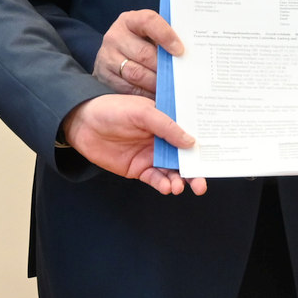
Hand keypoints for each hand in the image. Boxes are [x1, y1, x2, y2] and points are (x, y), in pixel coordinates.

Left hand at [63, 95, 206, 195]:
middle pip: (185, 158)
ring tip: (180, 186)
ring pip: (173, 172)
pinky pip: (156, 179)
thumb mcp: (142, 112)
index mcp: (167, 122)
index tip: (215, 158)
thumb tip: (191, 142)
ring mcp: (152, 155)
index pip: (190, 135)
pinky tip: (167, 187)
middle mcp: (163, 140)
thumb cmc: (112, 110)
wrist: (82, 124)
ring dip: (180, 181)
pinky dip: (164, 184)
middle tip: (201, 184)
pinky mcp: (140, 169)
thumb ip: (167, 126)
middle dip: (195, 172)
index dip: (204, 146)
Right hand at [94, 10, 183, 98]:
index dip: (166, 35)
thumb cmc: (140, 43)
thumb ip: (164, 40)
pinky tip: (155, 95)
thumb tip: (185, 56)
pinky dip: (144, 93)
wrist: (113, 54)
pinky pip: (127, 88)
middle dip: (163, 68)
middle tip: (178, 78)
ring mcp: (107, 55)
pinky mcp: (104, 74)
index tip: (180, 51)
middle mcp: (116, 36)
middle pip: (144, 53)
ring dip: (155, 83)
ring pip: (136, 73)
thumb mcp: (149, 35)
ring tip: (169, 88)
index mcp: (130, 20)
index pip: (148, 21)